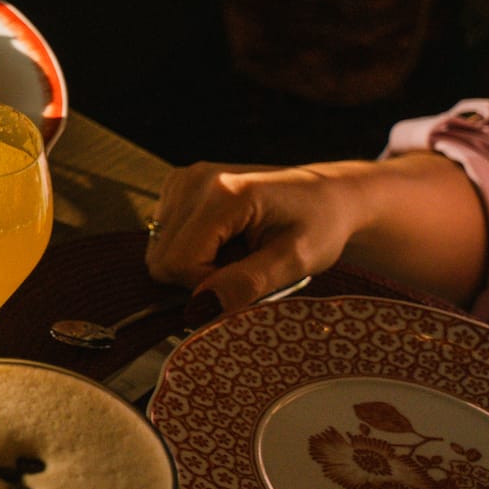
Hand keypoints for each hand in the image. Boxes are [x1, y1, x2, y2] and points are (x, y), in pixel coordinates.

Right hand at [144, 161, 362, 313]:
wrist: (328, 196)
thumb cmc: (320, 225)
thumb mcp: (295, 261)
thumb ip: (247, 284)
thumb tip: (200, 309)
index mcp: (224, 193)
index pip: (177, 262)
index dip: (207, 285)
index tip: (246, 281)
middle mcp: (193, 180)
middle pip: (161, 257)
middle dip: (199, 276)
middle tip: (243, 266)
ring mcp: (182, 179)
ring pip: (159, 249)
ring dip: (195, 263)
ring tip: (237, 251)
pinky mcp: (178, 185)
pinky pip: (164, 236)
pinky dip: (191, 248)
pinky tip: (224, 239)